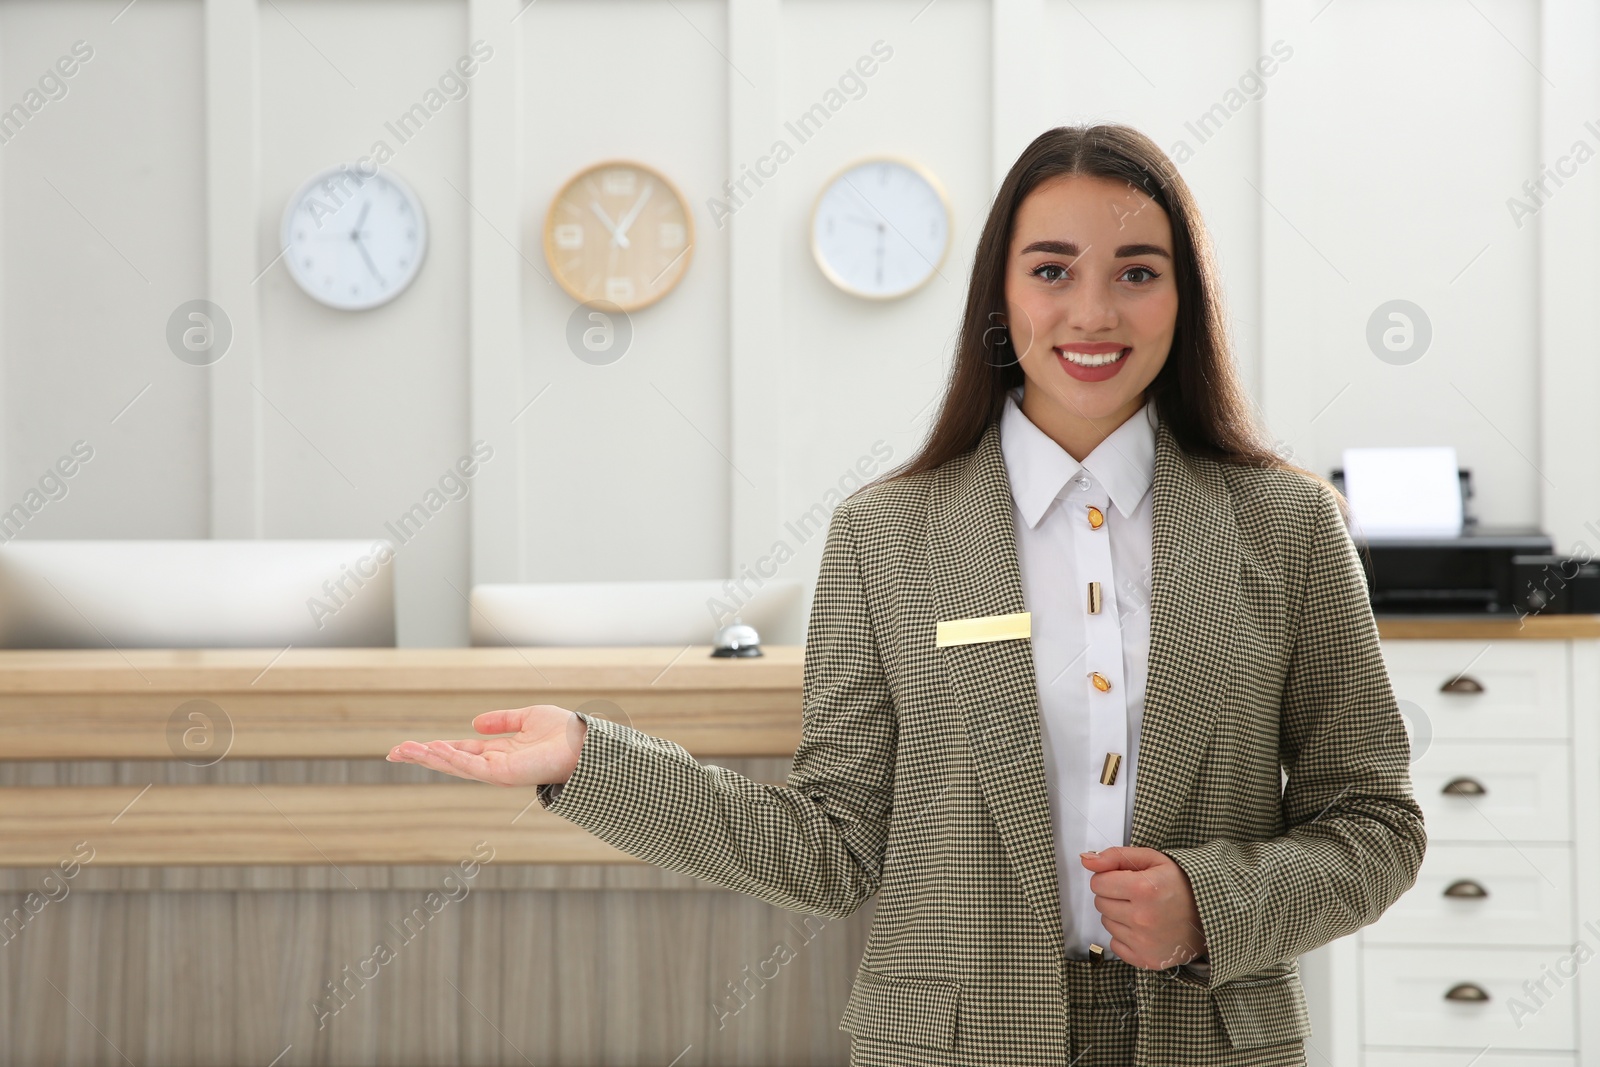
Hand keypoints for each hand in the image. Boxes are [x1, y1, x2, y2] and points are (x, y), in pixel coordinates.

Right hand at [386, 705, 587, 787]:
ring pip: (456, 765)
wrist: (587, 743)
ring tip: (402, 750)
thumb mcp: (528, 718)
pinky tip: (434, 750)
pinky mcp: (505, 774)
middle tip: (392, 752)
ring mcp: (498, 772)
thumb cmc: (565, 733)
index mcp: (499, 753)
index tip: (409, 746)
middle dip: (422, 756)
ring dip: (429, 757)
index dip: (434, 748)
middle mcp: (495, 765)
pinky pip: (472, 766)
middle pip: (450, 761)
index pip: (460, 751)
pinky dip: (452, 758)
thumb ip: (502, 721)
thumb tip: (474, 723)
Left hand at [1080, 846, 1206, 969]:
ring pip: (1106, 923)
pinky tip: (1144, 928)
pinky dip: (1125, 936)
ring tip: (1144, 911)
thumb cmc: (1182, 886)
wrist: (1211, 917)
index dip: (1109, 878)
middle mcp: (1142, 918)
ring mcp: (1144, 942)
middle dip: (1114, 896)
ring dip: (1119, 916)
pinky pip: (1115, 944)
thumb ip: (1116, 856)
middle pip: (1100, 903)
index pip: (1098, 883)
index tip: (1125, 879)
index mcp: (1144, 889)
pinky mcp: (1146, 959)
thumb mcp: (1153, 859)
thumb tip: (1086, 860)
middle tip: (1137, 895)